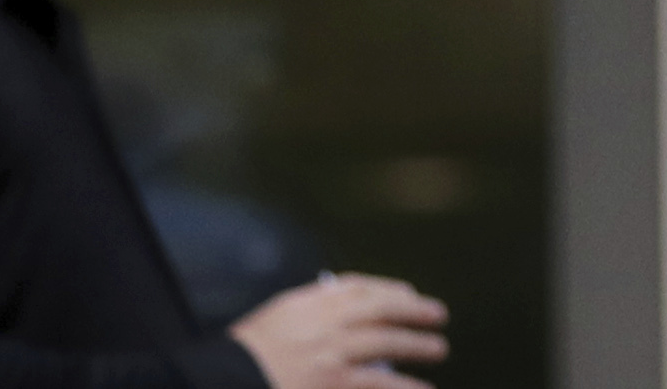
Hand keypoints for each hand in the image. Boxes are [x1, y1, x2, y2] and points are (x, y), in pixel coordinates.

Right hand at [234, 275, 448, 388]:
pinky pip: (380, 384)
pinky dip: (405, 386)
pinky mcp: (335, 382)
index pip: (356, 287)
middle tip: (438, 314)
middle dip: (413, 310)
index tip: (407, 292)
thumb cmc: (244, 358)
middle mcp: (325, 322)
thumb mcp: (275, 320)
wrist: (227, 383)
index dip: (387, 289)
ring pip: (387, 342)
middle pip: (381, 309)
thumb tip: (343, 307)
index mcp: (307, 302)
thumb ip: (308, 311)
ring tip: (438, 348)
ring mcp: (333, 353)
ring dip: (417, 344)